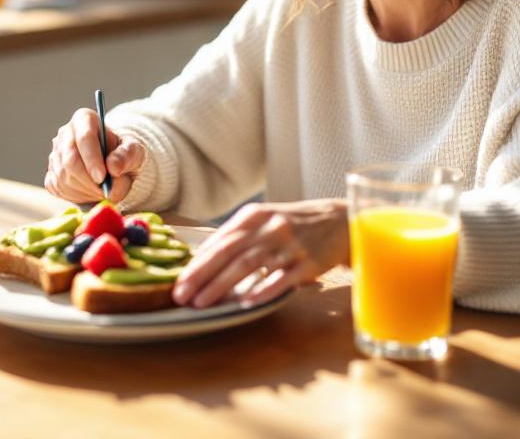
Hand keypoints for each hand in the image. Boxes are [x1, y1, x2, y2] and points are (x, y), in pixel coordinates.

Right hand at [44, 108, 146, 204]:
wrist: (114, 167)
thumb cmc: (123, 155)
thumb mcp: (133, 152)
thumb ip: (126, 157)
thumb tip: (113, 168)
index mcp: (85, 119)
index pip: (84, 137)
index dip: (92, 159)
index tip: (102, 178)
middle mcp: (65, 134)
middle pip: (70, 160)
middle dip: (89, 181)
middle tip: (105, 192)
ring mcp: (55, 154)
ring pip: (64, 177)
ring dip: (86, 191)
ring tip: (103, 191)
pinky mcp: (51, 174)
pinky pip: (59, 188)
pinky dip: (76, 196)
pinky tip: (90, 192)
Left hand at [173, 200, 349, 308]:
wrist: (341, 221)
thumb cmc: (295, 225)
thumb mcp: (265, 221)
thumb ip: (237, 236)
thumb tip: (202, 259)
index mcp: (254, 216)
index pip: (219, 241)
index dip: (196, 263)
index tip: (178, 282)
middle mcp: (269, 227)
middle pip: (229, 252)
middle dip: (201, 276)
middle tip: (181, 295)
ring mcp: (289, 244)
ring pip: (249, 265)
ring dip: (222, 286)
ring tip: (203, 303)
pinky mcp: (309, 262)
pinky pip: (282, 278)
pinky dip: (263, 290)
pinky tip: (246, 302)